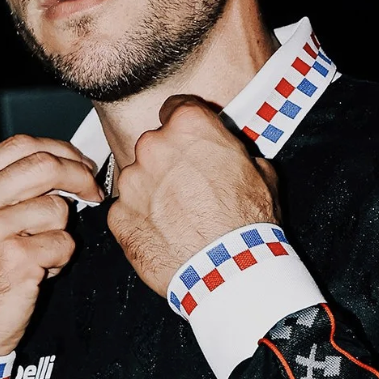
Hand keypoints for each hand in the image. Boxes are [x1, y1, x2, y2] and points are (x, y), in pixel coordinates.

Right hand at [0, 134, 102, 355]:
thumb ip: (0, 187)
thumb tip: (56, 163)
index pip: (21, 146)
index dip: (60, 151)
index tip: (79, 163)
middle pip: (44, 165)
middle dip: (79, 176)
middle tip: (91, 191)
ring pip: (58, 208)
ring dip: (61, 231)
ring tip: (40, 251)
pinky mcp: (16, 260)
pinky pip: (64, 244)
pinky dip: (60, 259)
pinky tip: (38, 271)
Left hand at [107, 95, 279, 295]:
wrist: (228, 271)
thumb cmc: (247, 224)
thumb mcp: (260, 173)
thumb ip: (235, 153)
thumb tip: (232, 155)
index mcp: (189, 127)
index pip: (176, 107)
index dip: (185, 124)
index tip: (189, 138)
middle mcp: (153, 146)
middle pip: (155, 144)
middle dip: (169, 160)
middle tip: (191, 186)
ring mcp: (132, 181)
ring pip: (138, 177)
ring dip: (153, 190)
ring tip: (179, 216)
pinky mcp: (118, 215)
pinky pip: (127, 209)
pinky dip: (141, 219)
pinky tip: (165, 233)